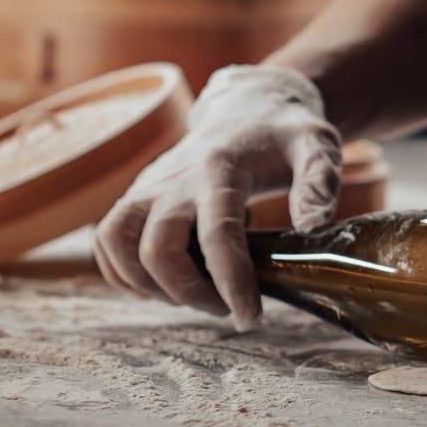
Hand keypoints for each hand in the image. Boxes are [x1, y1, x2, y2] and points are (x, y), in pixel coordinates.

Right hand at [94, 65, 341, 330]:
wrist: (246, 108)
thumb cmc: (284, 133)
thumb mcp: (317, 143)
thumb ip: (320, 181)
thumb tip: (313, 226)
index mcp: (221, 169)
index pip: (218, 234)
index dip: (231, 282)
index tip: (251, 318)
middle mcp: (175, 178)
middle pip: (156, 249)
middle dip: (190, 293)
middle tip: (227, 307)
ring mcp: (149, 186)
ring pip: (117, 245)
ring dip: (150, 286)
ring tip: (194, 296)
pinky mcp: (137, 195)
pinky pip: (106, 240)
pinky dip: (124, 273)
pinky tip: (165, 284)